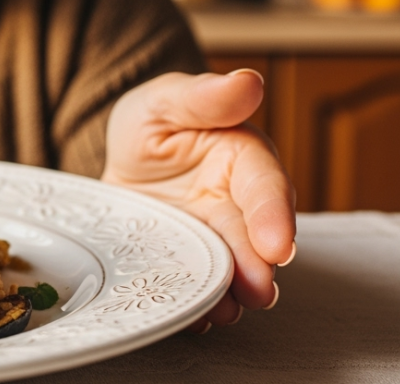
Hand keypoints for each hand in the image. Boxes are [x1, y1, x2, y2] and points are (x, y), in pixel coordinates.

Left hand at [102, 69, 295, 332]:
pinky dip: (199, 302)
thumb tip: (249, 81)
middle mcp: (237, 202)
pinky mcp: (189, 259)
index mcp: (242, 156)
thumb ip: (204, 96)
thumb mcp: (166, 100)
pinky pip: (198, 283)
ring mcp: (214, 236)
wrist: (121, 155)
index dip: (273, 215)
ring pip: (231, 266)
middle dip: (259, 266)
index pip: (264, 185)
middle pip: (254, 237)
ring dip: (233, 291)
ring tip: (226, 311)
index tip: (278, 245)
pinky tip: (195, 317)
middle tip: (258, 291)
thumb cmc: (152, 120)